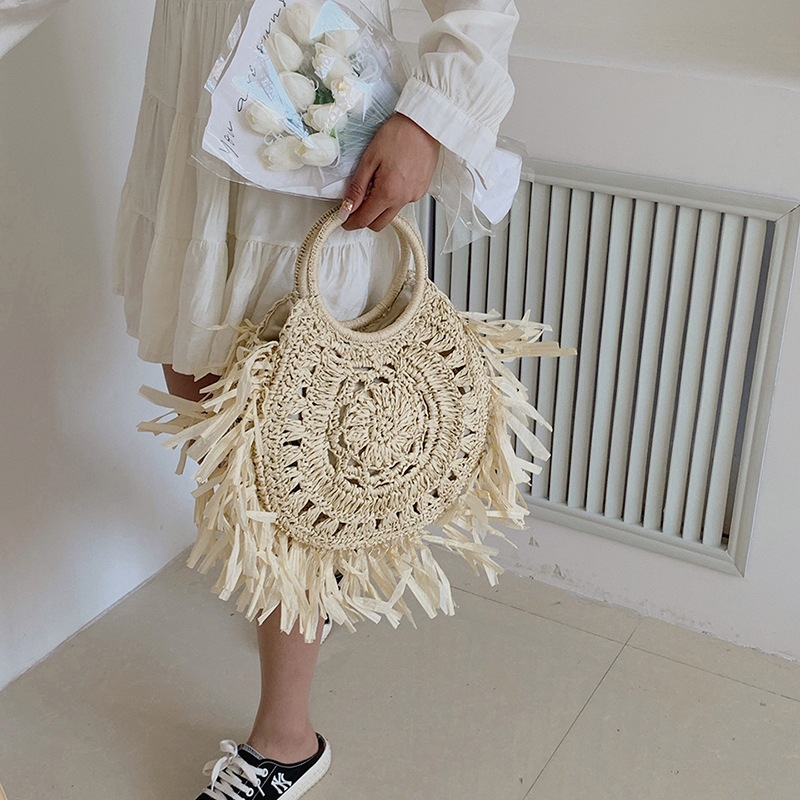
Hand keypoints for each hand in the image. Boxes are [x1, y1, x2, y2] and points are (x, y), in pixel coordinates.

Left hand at [339, 112, 440, 231]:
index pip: (365, 220)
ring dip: (379, 207)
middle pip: (378, 223)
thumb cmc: (399, 134)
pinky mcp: (421, 190)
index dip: (350, 222)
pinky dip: (392, 197)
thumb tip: (347, 207)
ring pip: (391, 213)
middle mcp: (403, 199)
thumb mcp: (369, 159)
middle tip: (355, 205)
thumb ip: (357, 187)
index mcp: (388, 192)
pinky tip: (391, 178)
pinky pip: (402, 202)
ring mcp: (414, 196)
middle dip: (364, 219)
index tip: (343, 219)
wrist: (424, 123)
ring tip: (376, 183)